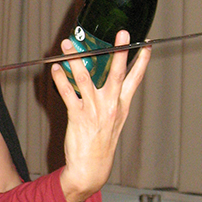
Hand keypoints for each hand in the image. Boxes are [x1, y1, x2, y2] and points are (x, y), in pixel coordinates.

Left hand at [51, 30, 149, 201]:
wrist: (91, 168)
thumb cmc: (101, 143)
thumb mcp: (114, 121)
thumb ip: (112, 100)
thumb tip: (107, 81)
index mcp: (122, 105)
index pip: (135, 79)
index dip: (141, 61)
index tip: (145, 44)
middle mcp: (111, 106)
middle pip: (117, 73)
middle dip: (119, 52)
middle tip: (122, 33)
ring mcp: (95, 110)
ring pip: (86, 78)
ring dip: (76, 59)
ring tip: (68, 44)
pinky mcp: (78, 117)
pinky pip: (68, 93)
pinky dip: (61, 79)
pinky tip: (56, 69)